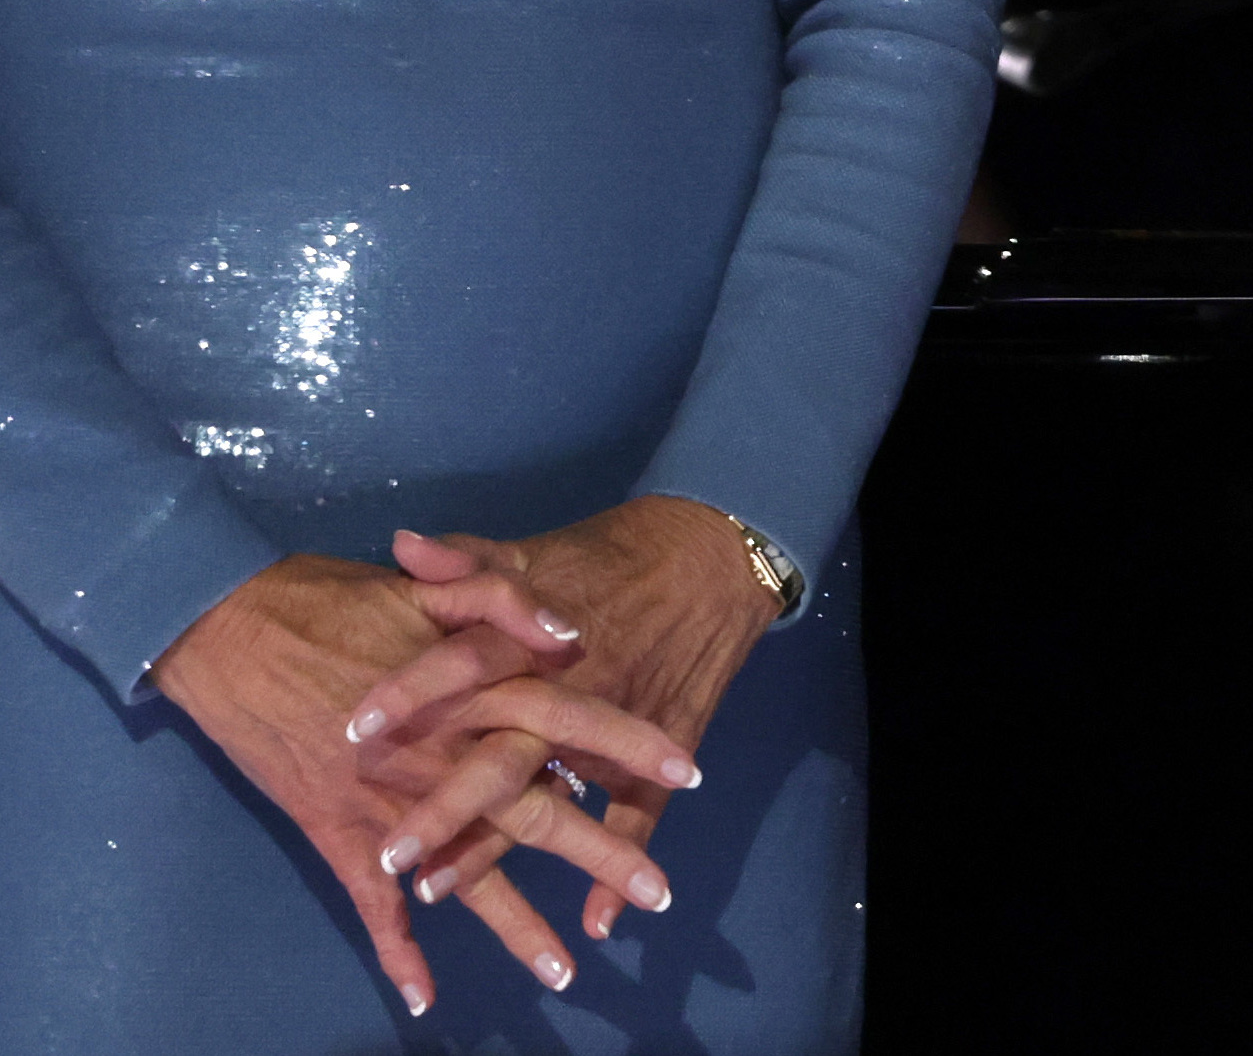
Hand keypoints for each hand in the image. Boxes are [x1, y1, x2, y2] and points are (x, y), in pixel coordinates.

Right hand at [148, 550, 694, 1016]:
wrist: (235, 630)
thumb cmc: (337, 599)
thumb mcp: (435, 583)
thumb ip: (506, 598)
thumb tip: (568, 634)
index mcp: (473, 693)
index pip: (574, 719)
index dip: (632, 743)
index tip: (691, 771)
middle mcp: (441, 756)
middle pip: (538, 813)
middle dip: (602, 854)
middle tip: (659, 894)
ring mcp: (389, 804)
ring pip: (468, 876)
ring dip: (515, 926)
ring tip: (565, 971)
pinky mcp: (337, 833)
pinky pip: (373, 906)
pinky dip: (396, 951)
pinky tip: (424, 996)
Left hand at [350, 498, 775, 939]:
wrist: (714, 555)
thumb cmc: (611, 556)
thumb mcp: (536, 552)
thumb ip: (468, 560)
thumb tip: (402, 545)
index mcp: (535, 635)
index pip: (466, 660)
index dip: (413, 691)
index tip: (355, 725)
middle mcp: (570, 687)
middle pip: (502, 752)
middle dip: (446, 806)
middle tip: (389, 852)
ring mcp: (617, 723)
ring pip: (555, 795)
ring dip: (498, 847)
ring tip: (438, 893)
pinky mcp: (662, 743)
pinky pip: (642, 811)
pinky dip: (622, 861)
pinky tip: (595, 920)